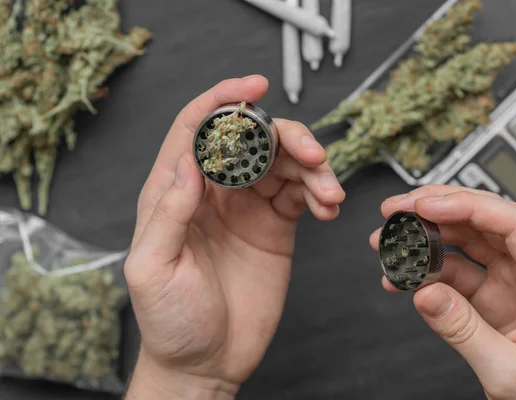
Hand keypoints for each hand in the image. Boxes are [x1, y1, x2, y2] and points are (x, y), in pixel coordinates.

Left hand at [124, 75, 344, 398]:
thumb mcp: (154, 269)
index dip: (224, 101)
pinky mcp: (275, 227)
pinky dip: (319, 193)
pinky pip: (301, 194)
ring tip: (328, 192)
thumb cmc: (170, 321)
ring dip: (312, 168)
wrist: (206, 362)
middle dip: (286, 136)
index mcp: (175, 192)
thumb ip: (168, 213)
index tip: (254, 86)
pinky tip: (328, 207)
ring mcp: (247, 208)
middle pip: (252, 140)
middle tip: (312, 154)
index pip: (197, 130)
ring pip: (283, 164)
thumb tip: (188, 162)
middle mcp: (214, 192)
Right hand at [371, 185, 515, 399]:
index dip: (466, 206)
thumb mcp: (510, 372)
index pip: (514, 224)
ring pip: (467, 240)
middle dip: (437, 209)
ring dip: (426, 235)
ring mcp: (514, 282)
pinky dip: (426, 269)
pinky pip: (456, 270)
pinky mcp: (494, 296)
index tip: (425, 206)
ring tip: (391, 238)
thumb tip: (425, 293)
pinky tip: (404, 275)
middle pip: (486, 221)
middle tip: (398, 210)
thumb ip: (463, 331)